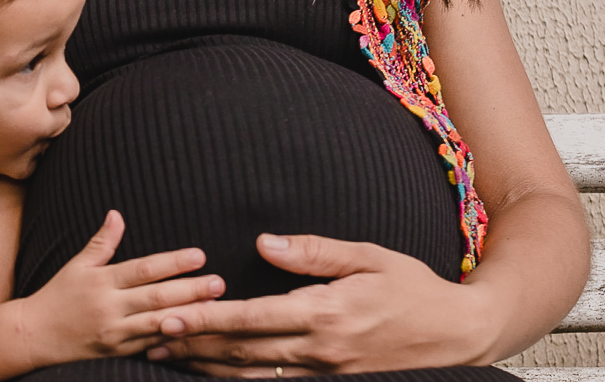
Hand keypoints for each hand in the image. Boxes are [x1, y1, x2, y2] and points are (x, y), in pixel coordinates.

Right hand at [20, 210, 223, 365]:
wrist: (34, 335)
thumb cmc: (58, 295)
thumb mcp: (77, 265)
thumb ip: (102, 242)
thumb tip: (117, 214)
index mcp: (101, 282)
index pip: (143, 269)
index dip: (172, 262)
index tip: (198, 255)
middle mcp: (109, 307)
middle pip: (157, 297)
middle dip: (191, 290)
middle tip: (219, 282)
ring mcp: (115, 333)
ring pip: (158, 324)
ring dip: (188, 315)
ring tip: (215, 307)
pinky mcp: (118, 352)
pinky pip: (150, 345)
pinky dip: (172, 339)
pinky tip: (194, 332)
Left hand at [147, 234, 489, 375]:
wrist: (460, 335)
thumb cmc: (413, 287)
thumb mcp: (367, 257)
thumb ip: (313, 252)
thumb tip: (264, 243)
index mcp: (323, 314)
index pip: (251, 318)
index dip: (206, 319)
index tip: (170, 315)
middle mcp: (320, 350)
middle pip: (242, 352)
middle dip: (193, 346)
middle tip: (151, 338)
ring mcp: (326, 373)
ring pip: (254, 375)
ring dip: (208, 367)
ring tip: (169, 357)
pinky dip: (241, 380)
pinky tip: (216, 373)